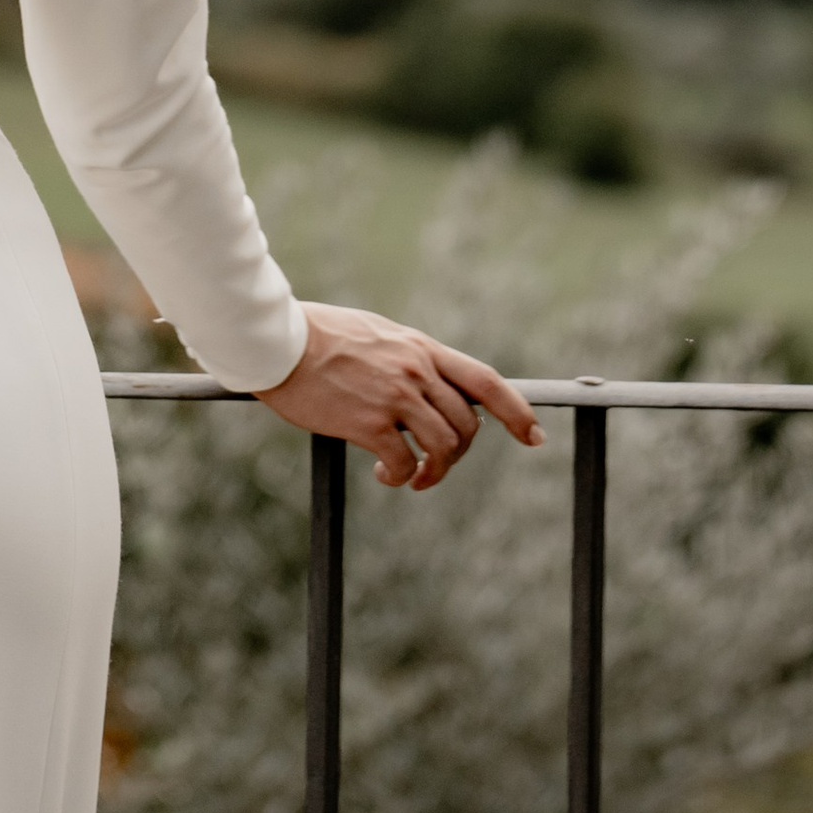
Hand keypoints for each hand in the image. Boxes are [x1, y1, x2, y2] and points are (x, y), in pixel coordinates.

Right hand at [256, 300, 542, 489]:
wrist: (277, 341)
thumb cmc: (319, 335)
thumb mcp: (377, 334)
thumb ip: (408, 357)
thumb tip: (429, 385)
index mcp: (420, 347)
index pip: (486, 381)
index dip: (518, 412)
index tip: (534, 437)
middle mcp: (416, 370)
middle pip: (467, 424)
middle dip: (459, 453)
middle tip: (434, 464)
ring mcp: (394, 396)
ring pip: (443, 447)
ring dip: (433, 473)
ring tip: (413, 478)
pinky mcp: (368, 422)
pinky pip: (402, 462)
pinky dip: (400, 477)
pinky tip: (383, 475)